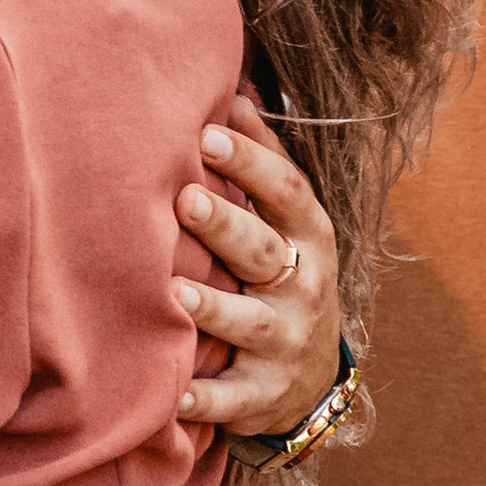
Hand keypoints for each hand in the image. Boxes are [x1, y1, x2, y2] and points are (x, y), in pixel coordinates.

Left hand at [171, 95, 342, 436]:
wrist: (313, 377)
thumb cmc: (284, 267)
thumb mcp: (288, 217)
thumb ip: (261, 156)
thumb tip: (231, 86)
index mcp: (309, 234)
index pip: (286, 191)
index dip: (250, 161)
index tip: (210, 132)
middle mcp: (302, 287)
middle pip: (263, 252)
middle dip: (226, 225)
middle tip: (184, 198)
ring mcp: (285, 344)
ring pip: (249, 322)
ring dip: (214, 308)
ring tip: (176, 291)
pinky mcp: (263, 394)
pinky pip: (231, 398)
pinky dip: (203, 398)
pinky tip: (172, 390)